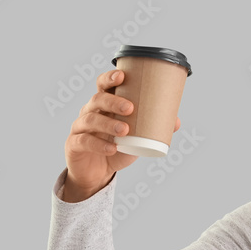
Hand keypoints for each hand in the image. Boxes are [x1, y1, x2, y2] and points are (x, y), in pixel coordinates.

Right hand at [65, 69, 180, 197]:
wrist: (97, 173)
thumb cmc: (117, 148)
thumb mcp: (136, 138)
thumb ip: (153, 128)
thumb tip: (176, 122)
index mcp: (104, 105)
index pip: (103, 86)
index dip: (109, 78)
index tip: (122, 76)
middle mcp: (90, 112)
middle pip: (97, 100)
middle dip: (113, 101)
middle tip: (130, 108)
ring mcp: (80, 128)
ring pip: (90, 120)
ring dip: (108, 124)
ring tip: (125, 130)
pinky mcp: (74, 144)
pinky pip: (84, 141)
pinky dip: (99, 145)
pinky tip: (112, 148)